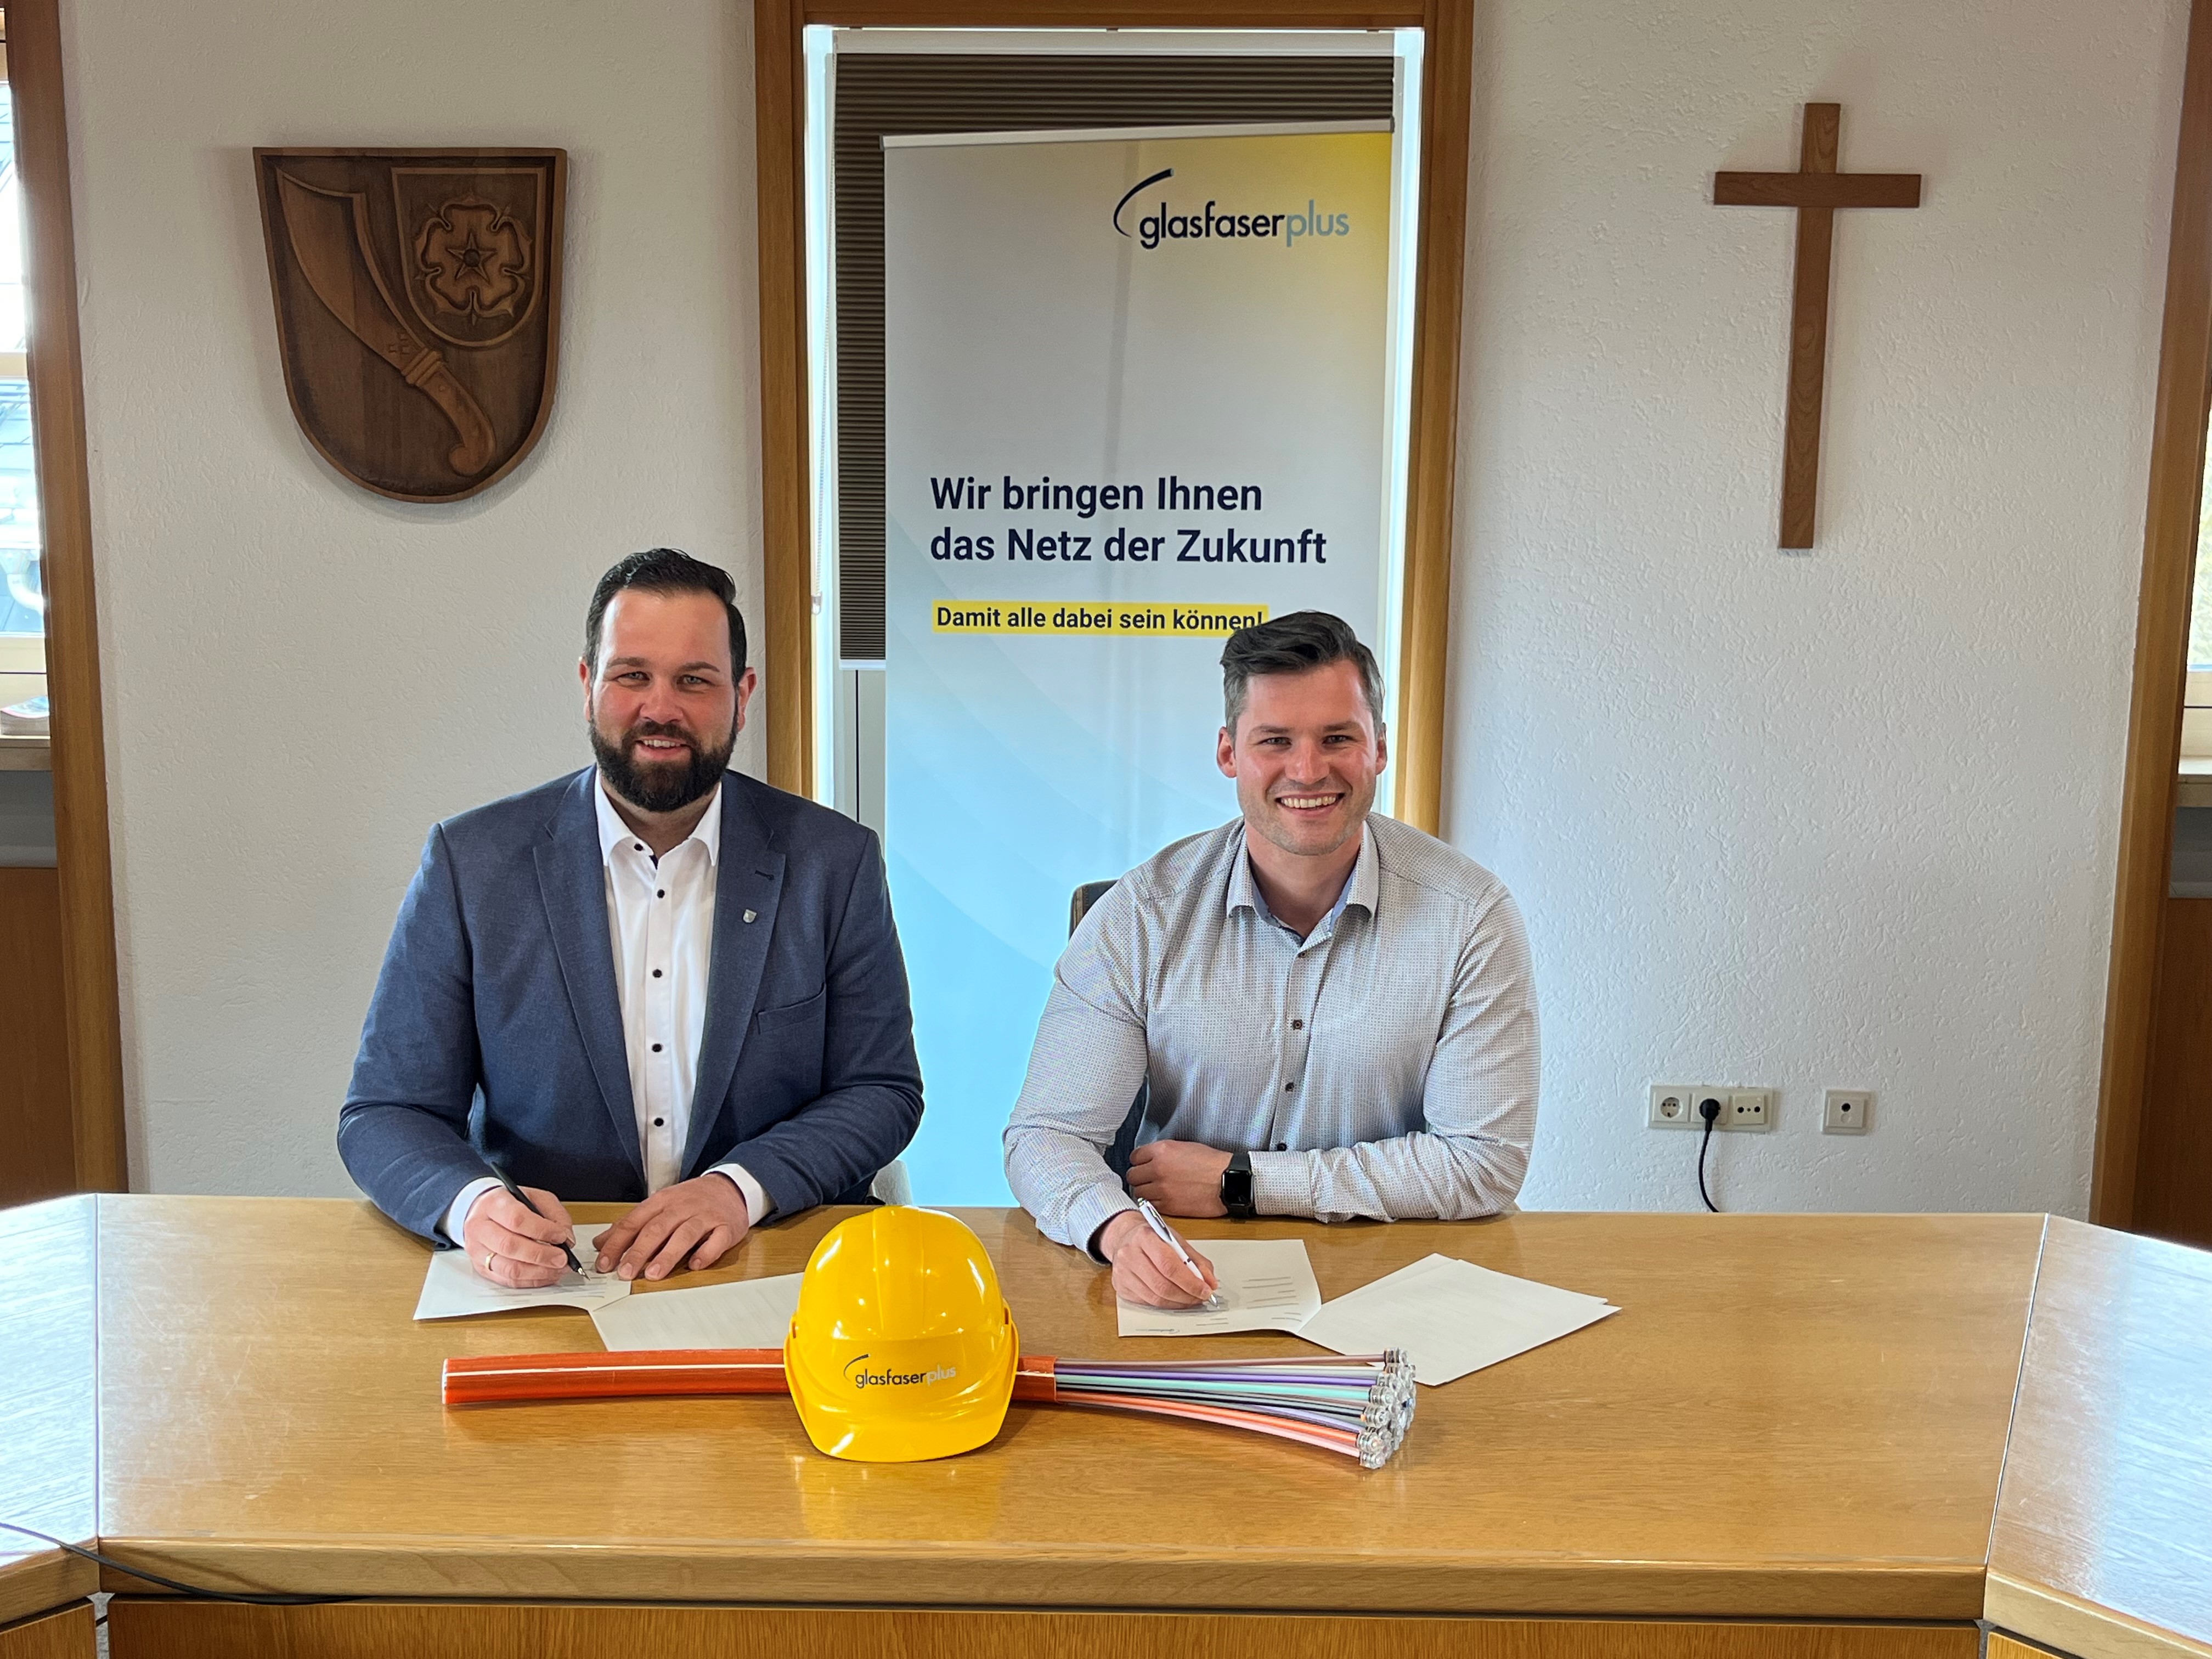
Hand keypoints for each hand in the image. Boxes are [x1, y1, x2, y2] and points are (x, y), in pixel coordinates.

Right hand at [461, 1185, 574, 1287]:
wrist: (484, 1212)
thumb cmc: (511, 1205)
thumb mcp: (536, 1198)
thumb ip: (555, 1215)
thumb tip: (566, 1239)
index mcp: (494, 1204)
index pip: (517, 1219)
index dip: (541, 1230)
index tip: (560, 1236)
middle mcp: (480, 1227)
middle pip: (510, 1246)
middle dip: (541, 1255)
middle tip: (562, 1258)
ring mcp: (477, 1250)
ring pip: (508, 1268)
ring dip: (538, 1272)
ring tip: (557, 1269)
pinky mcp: (481, 1268)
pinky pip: (508, 1280)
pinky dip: (531, 1281)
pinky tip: (546, 1275)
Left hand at [595, 1173, 751, 1280]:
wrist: (730, 1187)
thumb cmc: (690, 1200)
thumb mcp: (658, 1206)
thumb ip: (630, 1225)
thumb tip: (600, 1244)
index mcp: (661, 1201)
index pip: (634, 1222)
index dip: (617, 1243)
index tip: (603, 1264)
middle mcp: (682, 1207)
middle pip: (657, 1228)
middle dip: (639, 1251)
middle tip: (625, 1273)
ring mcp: (705, 1216)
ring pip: (685, 1234)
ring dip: (668, 1254)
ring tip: (653, 1274)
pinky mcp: (726, 1227)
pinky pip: (717, 1240)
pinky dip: (706, 1253)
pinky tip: (695, 1265)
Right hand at [1099, 1209, 1217, 1308]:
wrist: (1124, 1236)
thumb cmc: (1152, 1237)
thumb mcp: (1175, 1240)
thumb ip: (1196, 1261)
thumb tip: (1210, 1283)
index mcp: (1145, 1237)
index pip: (1169, 1265)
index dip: (1190, 1281)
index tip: (1205, 1289)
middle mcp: (1129, 1255)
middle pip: (1161, 1285)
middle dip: (1186, 1295)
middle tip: (1201, 1297)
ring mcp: (1122, 1273)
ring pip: (1154, 1298)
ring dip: (1178, 1302)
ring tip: (1191, 1299)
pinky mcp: (1120, 1287)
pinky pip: (1147, 1303)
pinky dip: (1165, 1304)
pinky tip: (1174, 1299)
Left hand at [1127, 1139, 1232, 1216]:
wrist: (1228, 1181)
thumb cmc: (1212, 1164)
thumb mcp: (1184, 1147)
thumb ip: (1163, 1153)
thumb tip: (1151, 1159)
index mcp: (1161, 1151)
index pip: (1134, 1156)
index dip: (1139, 1161)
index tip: (1143, 1165)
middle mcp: (1157, 1169)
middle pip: (1132, 1176)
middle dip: (1139, 1177)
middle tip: (1147, 1179)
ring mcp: (1161, 1189)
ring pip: (1138, 1192)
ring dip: (1144, 1191)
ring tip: (1154, 1190)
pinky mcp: (1168, 1206)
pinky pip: (1149, 1205)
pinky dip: (1153, 1203)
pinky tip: (1162, 1199)